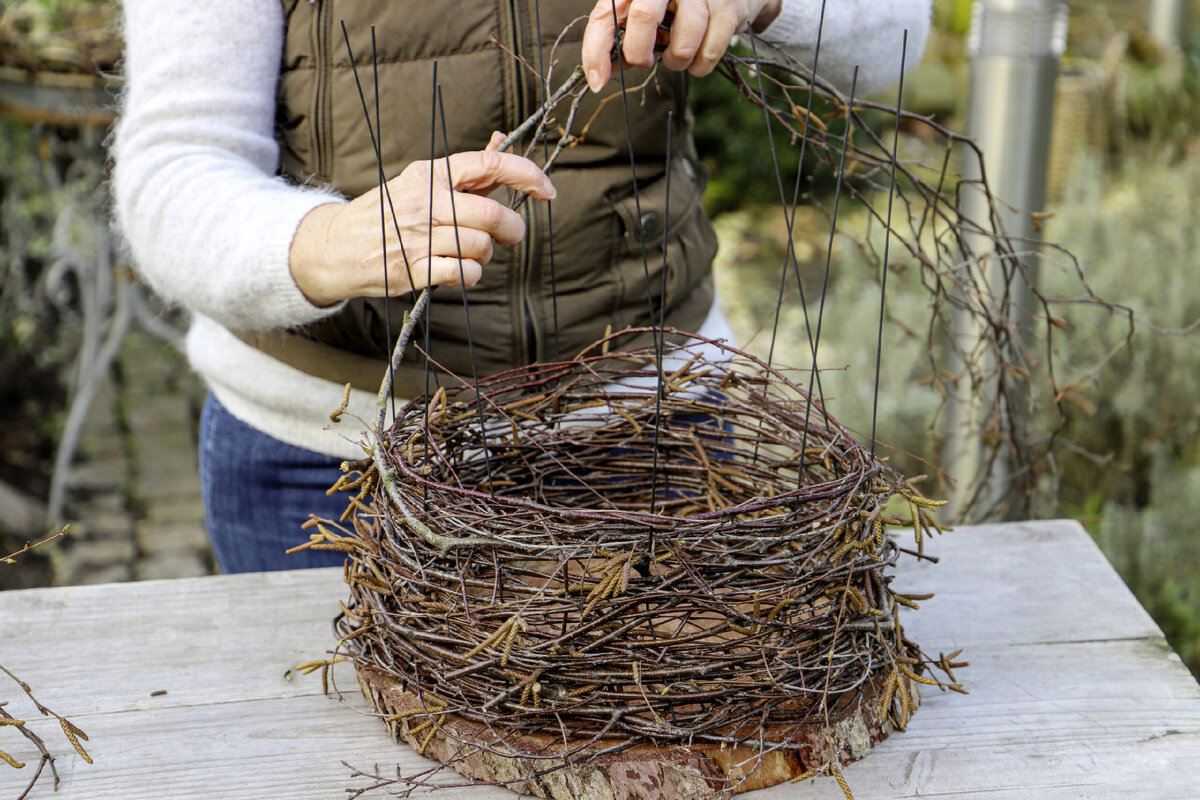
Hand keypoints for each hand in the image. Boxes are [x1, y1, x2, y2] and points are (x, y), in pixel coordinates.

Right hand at [289, 147, 554, 306]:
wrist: (335, 247)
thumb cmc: (387, 214)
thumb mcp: (420, 182)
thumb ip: (465, 171)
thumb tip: (501, 139)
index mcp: (429, 174)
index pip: (488, 164)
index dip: (526, 174)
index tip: (547, 190)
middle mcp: (424, 201)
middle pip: (491, 214)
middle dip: (513, 229)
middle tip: (511, 235)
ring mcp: (417, 235)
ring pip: (481, 247)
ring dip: (486, 255)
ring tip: (469, 254)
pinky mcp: (412, 268)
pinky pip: (465, 273)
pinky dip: (472, 276)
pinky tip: (461, 272)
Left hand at [581, 0, 781, 91]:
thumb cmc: (676, 5)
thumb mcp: (643, 13)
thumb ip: (621, 39)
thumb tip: (599, 74)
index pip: (605, 16)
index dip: (596, 52)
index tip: (597, 82)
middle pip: (643, 17)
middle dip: (639, 53)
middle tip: (644, 62)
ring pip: (682, 45)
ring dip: (676, 63)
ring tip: (677, 53)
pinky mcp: (727, 8)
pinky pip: (709, 53)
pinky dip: (701, 65)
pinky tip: (698, 54)